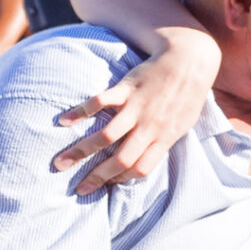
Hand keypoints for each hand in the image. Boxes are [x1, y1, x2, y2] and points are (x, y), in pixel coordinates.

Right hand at [52, 31, 219, 193]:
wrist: (191, 61)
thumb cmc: (188, 96)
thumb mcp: (183, 124)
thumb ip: (164, 142)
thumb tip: (144, 162)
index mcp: (165, 138)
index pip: (141, 169)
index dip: (121, 179)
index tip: (104, 185)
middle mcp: (150, 126)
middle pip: (121, 159)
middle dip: (96, 177)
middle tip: (76, 189)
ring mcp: (137, 107)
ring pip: (105, 136)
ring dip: (80, 151)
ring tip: (60, 163)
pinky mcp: (126, 88)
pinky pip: (100, 101)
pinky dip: (80, 112)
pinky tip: (63, 122)